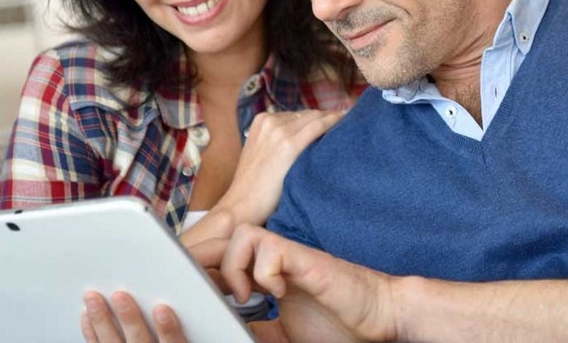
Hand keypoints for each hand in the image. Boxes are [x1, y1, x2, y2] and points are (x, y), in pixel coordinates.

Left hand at [81, 291, 186, 342]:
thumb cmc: (166, 342)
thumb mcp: (193, 337)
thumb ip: (187, 326)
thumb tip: (189, 295)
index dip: (168, 329)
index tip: (162, 309)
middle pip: (139, 342)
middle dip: (128, 318)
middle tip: (119, 296)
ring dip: (101, 321)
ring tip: (93, 299)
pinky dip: (91, 332)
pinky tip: (87, 316)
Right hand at [183, 109, 345, 245]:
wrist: (241, 205)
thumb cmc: (254, 187)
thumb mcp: (262, 154)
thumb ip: (278, 141)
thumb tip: (307, 138)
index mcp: (262, 120)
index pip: (299, 114)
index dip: (319, 117)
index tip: (337, 119)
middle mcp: (270, 121)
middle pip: (308, 114)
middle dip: (327, 118)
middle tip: (349, 120)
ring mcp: (279, 131)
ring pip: (315, 118)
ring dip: (332, 120)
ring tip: (351, 123)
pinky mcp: (288, 145)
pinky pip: (318, 127)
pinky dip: (334, 123)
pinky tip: (346, 123)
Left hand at [191, 225, 399, 341]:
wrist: (379, 317)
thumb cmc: (339, 323)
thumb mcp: (283, 333)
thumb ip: (257, 329)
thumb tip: (224, 334)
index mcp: (264, 275)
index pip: (221, 258)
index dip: (200, 269)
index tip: (188, 291)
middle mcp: (273, 260)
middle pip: (224, 240)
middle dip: (202, 260)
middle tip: (195, 288)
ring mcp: (289, 256)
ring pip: (243, 234)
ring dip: (235, 265)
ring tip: (245, 296)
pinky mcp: (306, 259)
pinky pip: (269, 247)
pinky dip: (264, 271)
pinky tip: (276, 294)